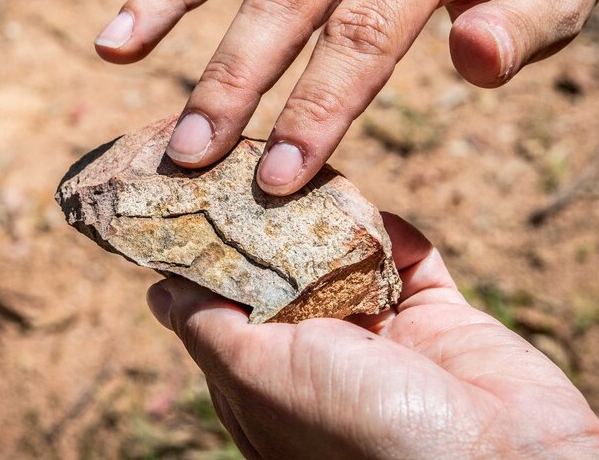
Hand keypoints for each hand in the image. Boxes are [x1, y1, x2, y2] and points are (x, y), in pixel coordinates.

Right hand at [95, 0, 598, 195]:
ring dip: (176, 12)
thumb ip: (525, 22)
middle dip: (236, 80)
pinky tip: (129, 20)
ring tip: (116, 57)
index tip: (276, 179)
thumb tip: (470, 57)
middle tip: (191, 156)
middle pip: (289, 1)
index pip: (366, 38)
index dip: (318, 108)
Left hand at [145, 213, 598, 458]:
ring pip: (347, 260)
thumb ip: (211, 330)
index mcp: (269, 385)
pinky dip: (399, 238)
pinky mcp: (439, 323)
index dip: (208, 256)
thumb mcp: (265, 378)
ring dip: (337, 223)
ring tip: (319, 181)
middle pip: (285, 275)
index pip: (224, 308)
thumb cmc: (365, 432)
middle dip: (273, 226)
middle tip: (256, 165)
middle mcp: (321, 363)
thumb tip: (159, 291)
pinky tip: (385, 223)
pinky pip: (412, 262)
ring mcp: (383, 342)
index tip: (194, 198)